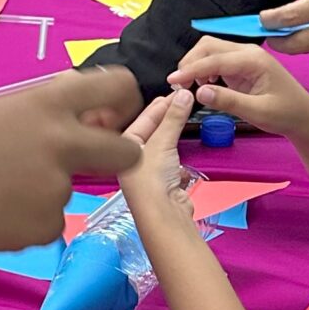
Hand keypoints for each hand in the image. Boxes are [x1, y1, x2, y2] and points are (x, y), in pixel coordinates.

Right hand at [0, 71, 140, 249]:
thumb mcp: (4, 112)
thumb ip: (48, 116)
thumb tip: (91, 121)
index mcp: (48, 102)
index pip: (117, 87)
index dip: (125, 101)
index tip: (117, 115)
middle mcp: (61, 141)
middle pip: (125, 151)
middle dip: (118, 157)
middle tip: (94, 164)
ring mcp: (56, 187)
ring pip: (71, 192)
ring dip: (44, 194)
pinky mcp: (44, 226)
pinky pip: (49, 223)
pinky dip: (27, 222)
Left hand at [122, 88, 196, 213]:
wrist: (162, 215)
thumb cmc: (149, 185)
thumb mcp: (162, 142)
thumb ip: (173, 118)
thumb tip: (182, 97)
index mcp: (124, 148)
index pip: (142, 119)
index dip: (158, 106)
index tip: (173, 94)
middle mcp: (133, 160)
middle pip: (153, 132)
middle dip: (167, 118)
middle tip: (181, 101)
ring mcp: (149, 173)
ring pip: (164, 147)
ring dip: (174, 136)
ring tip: (184, 119)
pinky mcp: (165, 184)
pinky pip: (174, 164)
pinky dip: (180, 160)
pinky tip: (183, 156)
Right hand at [168, 38, 308, 137]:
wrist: (302, 116)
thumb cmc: (285, 114)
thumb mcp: (257, 112)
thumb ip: (229, 101)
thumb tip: (200, 92)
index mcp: (254, 60)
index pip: (214, 59)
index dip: (190, 69)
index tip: (172, 81)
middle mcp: (248, 53)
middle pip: (208, 46)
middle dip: (190, 63)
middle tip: (179, 86)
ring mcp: (244, 57)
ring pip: (210, 50)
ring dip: (194, 65)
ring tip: (188, 87)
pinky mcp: (240, 65)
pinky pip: (215, 60)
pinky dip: (203, 69)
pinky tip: (203, 85)